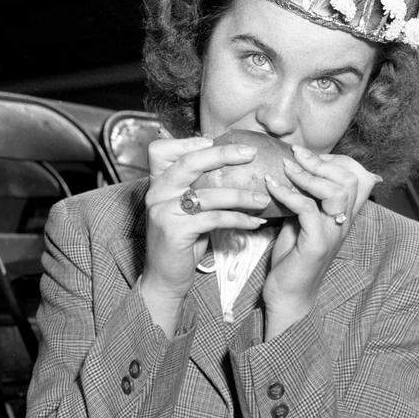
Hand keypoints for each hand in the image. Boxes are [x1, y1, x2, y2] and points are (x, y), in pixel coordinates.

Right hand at [140, 136, 270, 332]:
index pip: (163, 149)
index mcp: (157, 183)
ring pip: (208, 194)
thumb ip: (197, 186)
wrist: (165, 278)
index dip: (190, 141)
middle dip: (222, 154)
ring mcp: (163, 211)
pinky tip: (255, 222)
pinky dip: (238, 219)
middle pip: (189, 162)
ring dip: (241, 195)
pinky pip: (214, 218)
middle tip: (251, 153)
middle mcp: (156, 192)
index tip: (218, 140)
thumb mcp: (186, 209)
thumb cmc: (182, 241)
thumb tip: (225, 158)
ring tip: (263, 198)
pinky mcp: (175, 231)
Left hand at [261, 146, 379, 337]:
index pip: (350, 180)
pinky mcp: (316, 244)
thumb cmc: (292, 260)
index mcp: (341, 218)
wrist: (289, 296)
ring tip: (285, 166)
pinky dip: (288, 194)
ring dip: (306, 175)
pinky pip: (306, 210)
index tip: (302, 154)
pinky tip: (271, 187)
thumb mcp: (298, 224)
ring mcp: (332, 235)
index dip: (329, 162)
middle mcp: (342, 224)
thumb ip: (301, 202)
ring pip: (332, 192)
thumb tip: (286, 175)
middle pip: (346, 181)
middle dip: (319, 162)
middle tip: (294, 152)